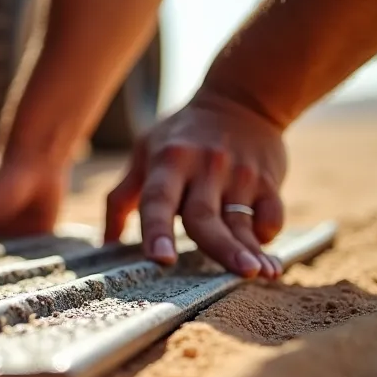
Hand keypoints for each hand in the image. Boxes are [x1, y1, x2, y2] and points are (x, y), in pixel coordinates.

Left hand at [104, 91, 287, 278]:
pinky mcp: (267, 177)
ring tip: (262, 274)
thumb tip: (104, 243)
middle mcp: (203, 167)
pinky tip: (264, 248)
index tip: (161, 259)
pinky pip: (271, 211)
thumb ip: (122, 197)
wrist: (239, 100)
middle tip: (237, 275)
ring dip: (252, 250)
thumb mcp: (145, 153)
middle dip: (221, 248)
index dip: (158, 230)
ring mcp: (238, 172)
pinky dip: (268, 231)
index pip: (158, 200)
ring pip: (242, 220)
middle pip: (206, 217)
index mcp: (167, 163)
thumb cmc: (180, 137)